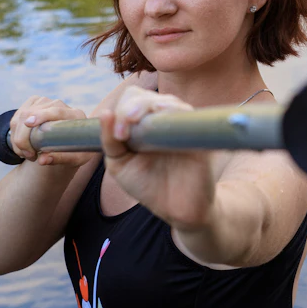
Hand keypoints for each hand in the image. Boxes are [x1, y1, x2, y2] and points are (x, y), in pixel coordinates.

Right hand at [9, 96, 93, 166]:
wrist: (72, 142)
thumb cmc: (77, 151)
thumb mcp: (75, 159)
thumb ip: (60, 159)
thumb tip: (42, 160)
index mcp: (75, 115)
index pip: (56, 111)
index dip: (41, 116)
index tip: (29, 123)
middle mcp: (59, 105)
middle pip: (32, 113)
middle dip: (23, 136)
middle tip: (28, 155)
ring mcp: (45, 102)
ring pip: (21, 116)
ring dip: (17, 137)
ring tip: (26, 154)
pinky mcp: (33, 104)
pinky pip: (16, 117)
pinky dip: (15, 133)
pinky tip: (22, 146)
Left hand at [99, 86, 216, 229]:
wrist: (176, 210)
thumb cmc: (148, 186)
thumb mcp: (120, 165)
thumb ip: (109, 141)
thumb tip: (105, 113)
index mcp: (144, 123)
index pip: (132, 99)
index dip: (122, 110)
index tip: (118, 136)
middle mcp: (165, 119)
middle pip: (147, 97)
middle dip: (131, 108)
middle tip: (123, 133)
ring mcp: (184, 126)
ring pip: (168, 102)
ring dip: (149, 110)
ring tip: (138, 128)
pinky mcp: (201, 136)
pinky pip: (191, 117)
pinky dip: (175, 114)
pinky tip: (163, 120)